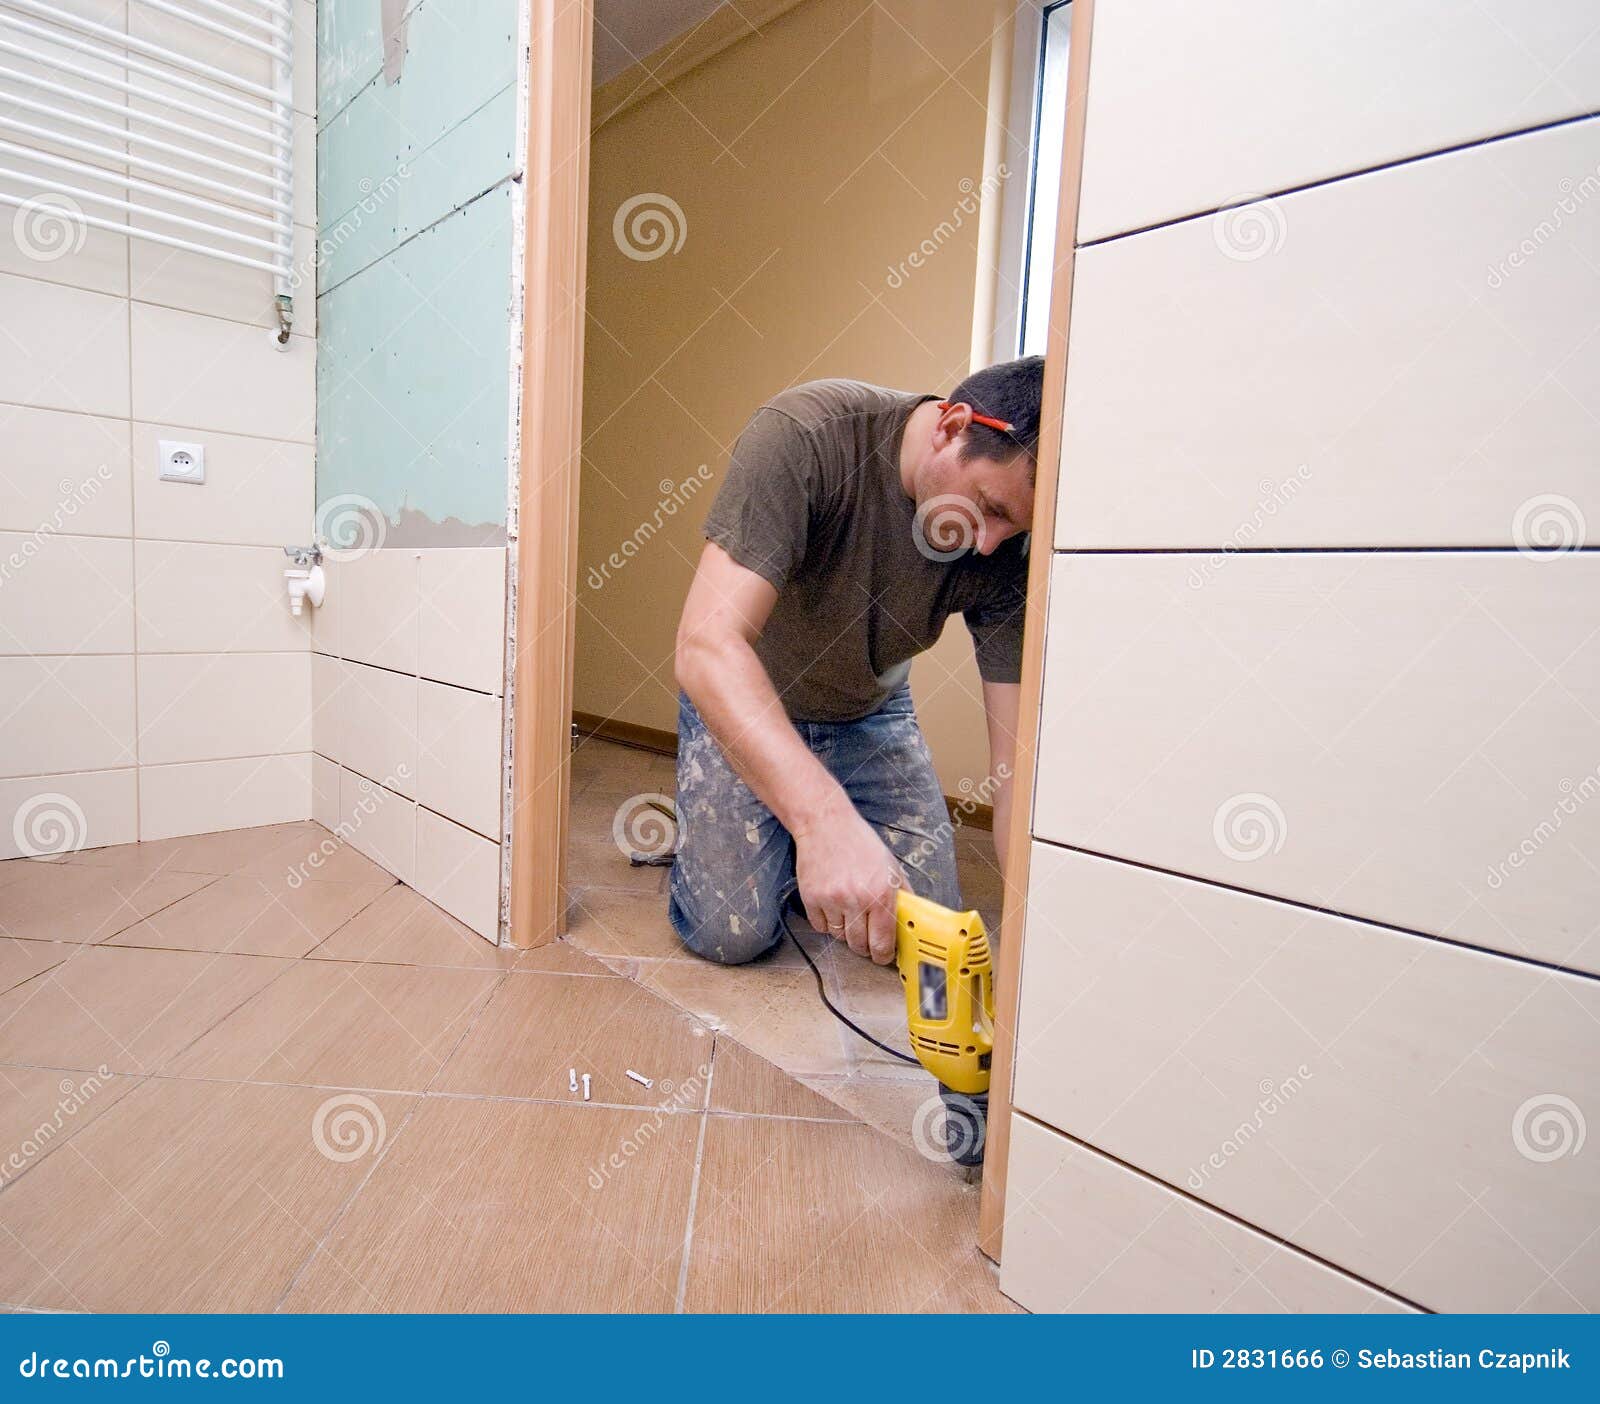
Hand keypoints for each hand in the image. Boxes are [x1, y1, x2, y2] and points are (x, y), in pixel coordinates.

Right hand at [794, 802, 902, 963]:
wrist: (826, 825)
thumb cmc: (860, 844)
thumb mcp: (891, 867)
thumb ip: (902, 896)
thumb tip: (910, 922)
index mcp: (881, 894)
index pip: (883, 943)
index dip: (883, 956)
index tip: (883, 956)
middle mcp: (857, 900)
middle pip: (859, 946)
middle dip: (865, 946)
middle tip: (867, 938)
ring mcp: (832, 900)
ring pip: (839, 937)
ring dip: (846, 932)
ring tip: (849, 913)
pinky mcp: (811, 898)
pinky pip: (820, 927)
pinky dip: (827, 922)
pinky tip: (833, 906)